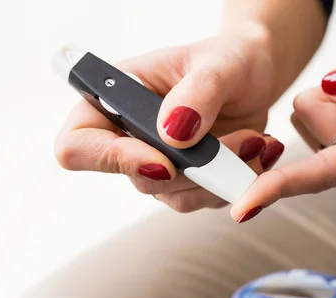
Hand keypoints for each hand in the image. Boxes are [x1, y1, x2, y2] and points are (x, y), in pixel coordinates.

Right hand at [55, 34, 283, 212]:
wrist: (255, 76)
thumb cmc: (229, 60)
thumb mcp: (217, 64)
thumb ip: (197, 93)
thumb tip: (172, 136)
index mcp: (115, 100)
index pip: (77, 147)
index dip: (112, 160)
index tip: (165, 158)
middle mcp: (130, 138)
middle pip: (140, 179)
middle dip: (198, 168)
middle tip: (246, 140)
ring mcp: (159, 163)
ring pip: (178, 197)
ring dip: (223, 177)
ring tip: (258, 141)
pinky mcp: (189, 181)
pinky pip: (206, 199)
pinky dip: (237, 183)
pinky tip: (258, 151)